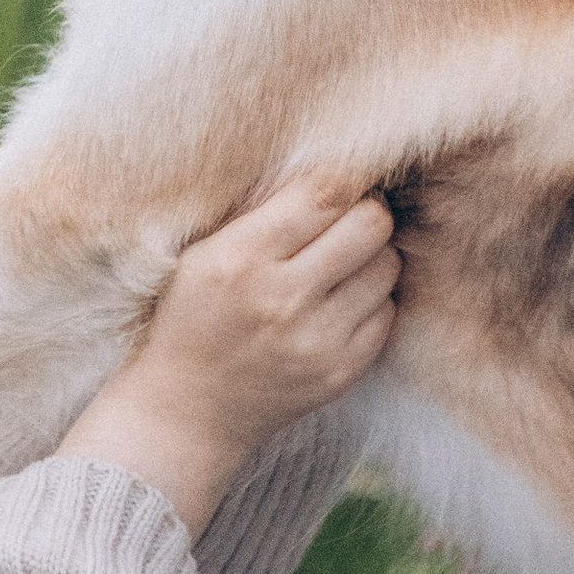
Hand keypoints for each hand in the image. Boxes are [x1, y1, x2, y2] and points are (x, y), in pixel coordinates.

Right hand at [57, 179, 397, 538]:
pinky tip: (338, 301)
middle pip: (370, 224)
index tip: (337, 178)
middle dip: (365, 211)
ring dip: (370, 255)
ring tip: (341, 261)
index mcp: (241, 258)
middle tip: (346, 217)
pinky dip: (370, 300)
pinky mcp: (341, 373)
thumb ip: (261, 208)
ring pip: (387, 265)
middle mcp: (283, 299)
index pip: (324, 193)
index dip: (342, 174)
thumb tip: (327, 161)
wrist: (186, 412)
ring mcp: (317, 341)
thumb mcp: (204, 251)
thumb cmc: (190, 317)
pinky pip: (387, 313)